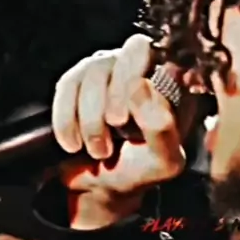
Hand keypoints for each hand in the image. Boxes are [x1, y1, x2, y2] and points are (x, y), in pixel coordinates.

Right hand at [52, 35, 193, 197]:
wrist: (101, 186)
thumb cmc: (140, 170)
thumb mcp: (163, 160)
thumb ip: (162, 127)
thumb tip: (140, 85)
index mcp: (173, 82)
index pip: (163, 54)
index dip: (139, 79)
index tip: (126, 118)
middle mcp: (144, 66)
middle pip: (129, 53)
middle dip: (115, 95)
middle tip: (114, 127)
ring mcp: (110, 68)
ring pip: (95, 70)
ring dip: (92, 118)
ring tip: (99, 150)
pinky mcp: (78, 81)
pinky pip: (68, 85)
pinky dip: (66, 119)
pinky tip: (73, 145)